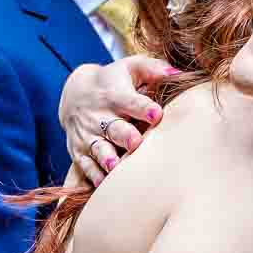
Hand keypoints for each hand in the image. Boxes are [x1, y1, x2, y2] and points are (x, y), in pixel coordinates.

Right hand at [58, 56, 175, 185]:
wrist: (74, 93)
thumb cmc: (114, 81)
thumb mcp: (130, 68)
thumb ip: (153, 69)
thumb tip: (177, 73)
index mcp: (115, 95)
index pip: (130, 101)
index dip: (142, 107)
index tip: (156, 114)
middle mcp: (100, 116)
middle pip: (114, 128)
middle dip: (124, 136)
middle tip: (135, 142)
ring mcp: (88, 135)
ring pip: (98, 148)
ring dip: (106, 157)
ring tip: (115, 166)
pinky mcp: (79, 150)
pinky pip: (85, 164)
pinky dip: (92, 174)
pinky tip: (101, 184)